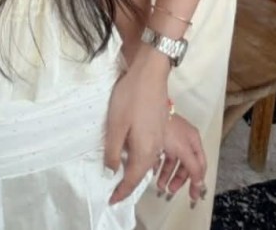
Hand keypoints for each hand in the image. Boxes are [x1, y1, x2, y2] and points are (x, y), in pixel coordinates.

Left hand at [104, 49, 169, 204]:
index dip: (122, 191)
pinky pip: (159, 154)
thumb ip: (113, 150)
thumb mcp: (116, 124)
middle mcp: (158, 149)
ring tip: (127, 178)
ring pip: (157, 166)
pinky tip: (139, 157)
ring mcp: (163, 138)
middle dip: (134, 187)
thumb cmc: (130, 97)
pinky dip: (150, 163)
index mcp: (146, 151)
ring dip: (143, 176)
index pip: (133, 179)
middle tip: (120, 194)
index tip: (112, 200)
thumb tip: (112, 171)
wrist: (150, 74)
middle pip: (148, 176)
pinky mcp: (163, 128)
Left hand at [155, 113, 206, 206]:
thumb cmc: (166, 125)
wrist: (147, 107)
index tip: (193, 196)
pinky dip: (161, 164)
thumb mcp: (182, 149)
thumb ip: (193, 168)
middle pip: (187, 165)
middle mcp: (186, 139)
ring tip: (160, 185)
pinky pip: (164, 154)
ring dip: (168, 174)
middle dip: (179, 180)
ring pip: (174, 160)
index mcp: (193, 141)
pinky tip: (154, 171)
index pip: (199, 166)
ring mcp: (174, 137)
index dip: (197, 182)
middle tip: (171, 190)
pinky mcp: (163, 135)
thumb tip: (199, 184)